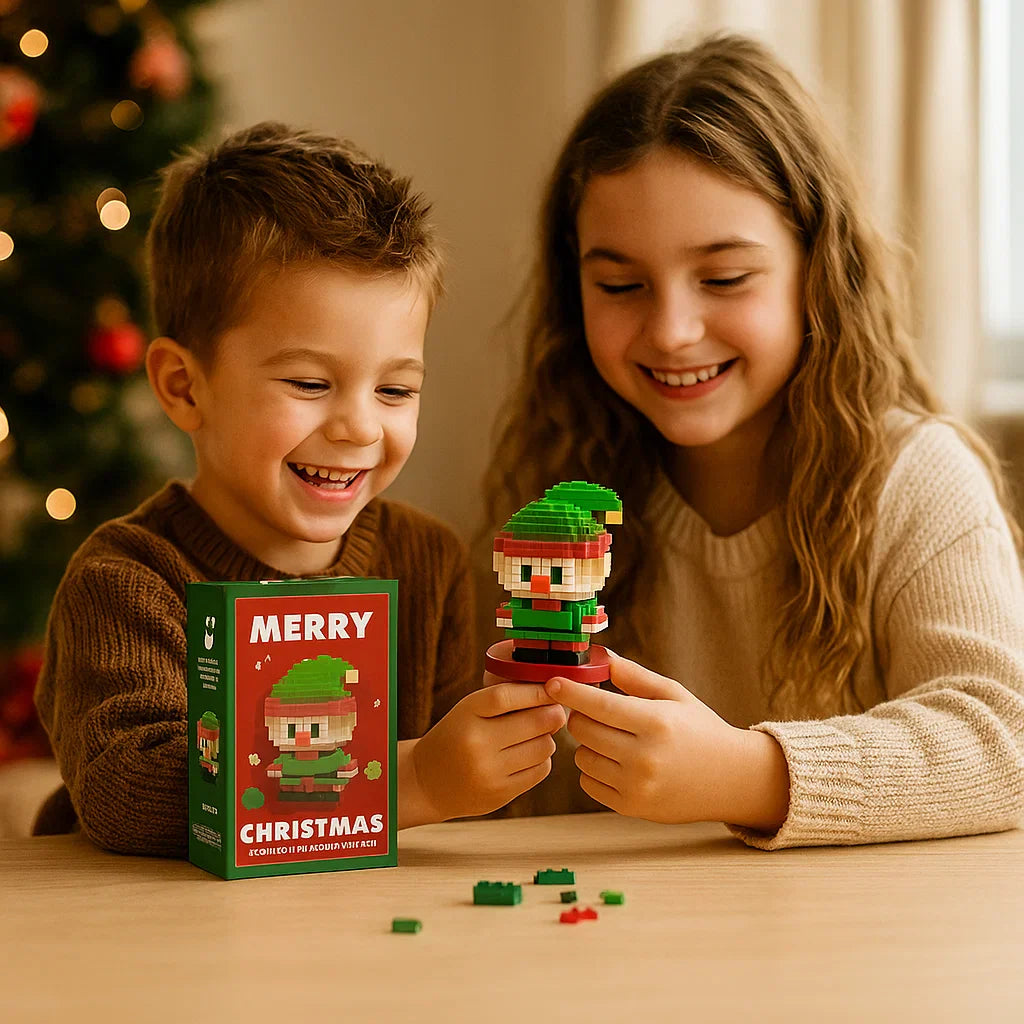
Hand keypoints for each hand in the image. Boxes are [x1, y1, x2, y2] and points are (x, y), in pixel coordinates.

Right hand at [408, 682, 566, 822]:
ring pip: (543, 746)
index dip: (536, 691)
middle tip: (555, 712)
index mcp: (466, 714)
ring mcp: (489, 771)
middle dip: (553, 714)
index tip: (552, 689)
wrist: (426, 782)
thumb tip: (551, 695)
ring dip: (547, 738)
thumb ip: (503, 699)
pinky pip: (540, 770)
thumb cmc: (455, 737)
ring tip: (537, 735)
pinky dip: (541, 760)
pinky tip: (529, 755)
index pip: (507, 696)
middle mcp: (476, 742)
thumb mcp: (468, 711)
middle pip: (535, 722)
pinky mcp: (500, 793)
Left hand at [545, 652, 789, 829]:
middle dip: (582, 715)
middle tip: (596, 711)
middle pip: (583, 730)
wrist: (730, 779)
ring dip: (589, 744)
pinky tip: (617, 762)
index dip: (570, 692)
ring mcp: (636, 786)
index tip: (552, 682)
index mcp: (655, 722)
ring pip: (582, 757)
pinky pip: (588, 783)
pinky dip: (594, 770)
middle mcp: (644, 757)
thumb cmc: (699, 729)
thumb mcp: (674, 694)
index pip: (598, 704)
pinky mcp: (631, 808)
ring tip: (615, 739)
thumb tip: (598, 655)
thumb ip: (633, 676)